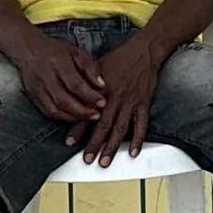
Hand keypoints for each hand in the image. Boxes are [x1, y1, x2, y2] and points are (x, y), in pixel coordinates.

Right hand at [13, 31, 108, 127]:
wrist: (29, 51)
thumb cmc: (56, 51)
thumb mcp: (77, 52)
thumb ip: (90, 68)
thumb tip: (101, 86)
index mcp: (58, 63)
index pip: (75, 84)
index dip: (89, 96)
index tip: (102, 102)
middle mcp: (45, 77)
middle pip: (64, 100)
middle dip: (82, 111)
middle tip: (97, 115)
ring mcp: (37, 89)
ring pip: (55, 109)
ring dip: (73, 116)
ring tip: (88, 117)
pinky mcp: (34, 97)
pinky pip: (48, 112)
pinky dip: (63, 117)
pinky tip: (74, 116)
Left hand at [81, 36, 166, 159]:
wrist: (143, 51)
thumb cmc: (119, 59)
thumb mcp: (97, 69)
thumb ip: (87, 86)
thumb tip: (76, 101)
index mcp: (101, 90)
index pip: (86, 113)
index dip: (77, 130)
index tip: (69, 143)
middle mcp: (114, 98)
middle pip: (102, 126)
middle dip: (94, 145)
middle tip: (88, 159)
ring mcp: (130, 102)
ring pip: (120, 129)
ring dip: (112, 147)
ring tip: (105, 161)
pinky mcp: (143, 104)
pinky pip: (141, 125)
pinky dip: (138, 139)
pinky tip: (134, 151)